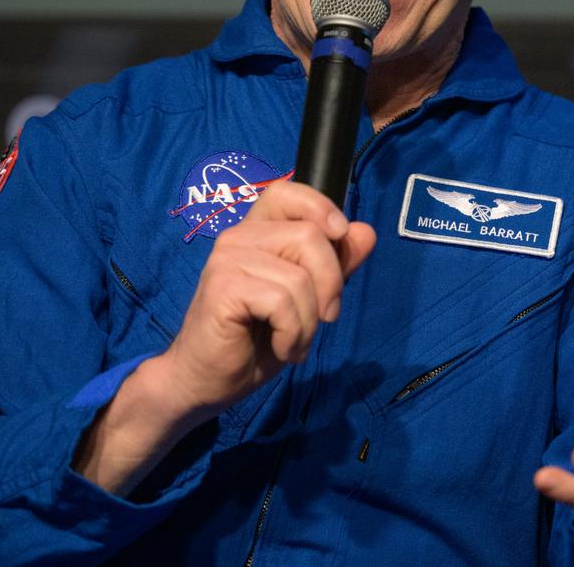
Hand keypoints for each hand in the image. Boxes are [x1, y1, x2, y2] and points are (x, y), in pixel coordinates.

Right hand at [74, 181, 374, 492]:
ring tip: (294, 341)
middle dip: (330, 284)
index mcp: (257, 232)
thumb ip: (336, 266)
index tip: (339, 234)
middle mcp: (238, 237)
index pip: (286, 191)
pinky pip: (282, 301)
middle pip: (310, 236)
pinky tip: (281, 347)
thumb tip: (366, 232)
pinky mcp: (222, 287)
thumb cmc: (255, 340)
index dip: (319, 206)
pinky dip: (293, 333)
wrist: (207, 382)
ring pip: (300, 276)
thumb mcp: (308, 301)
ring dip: (309, 321)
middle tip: (322, 319)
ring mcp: (226, 259)